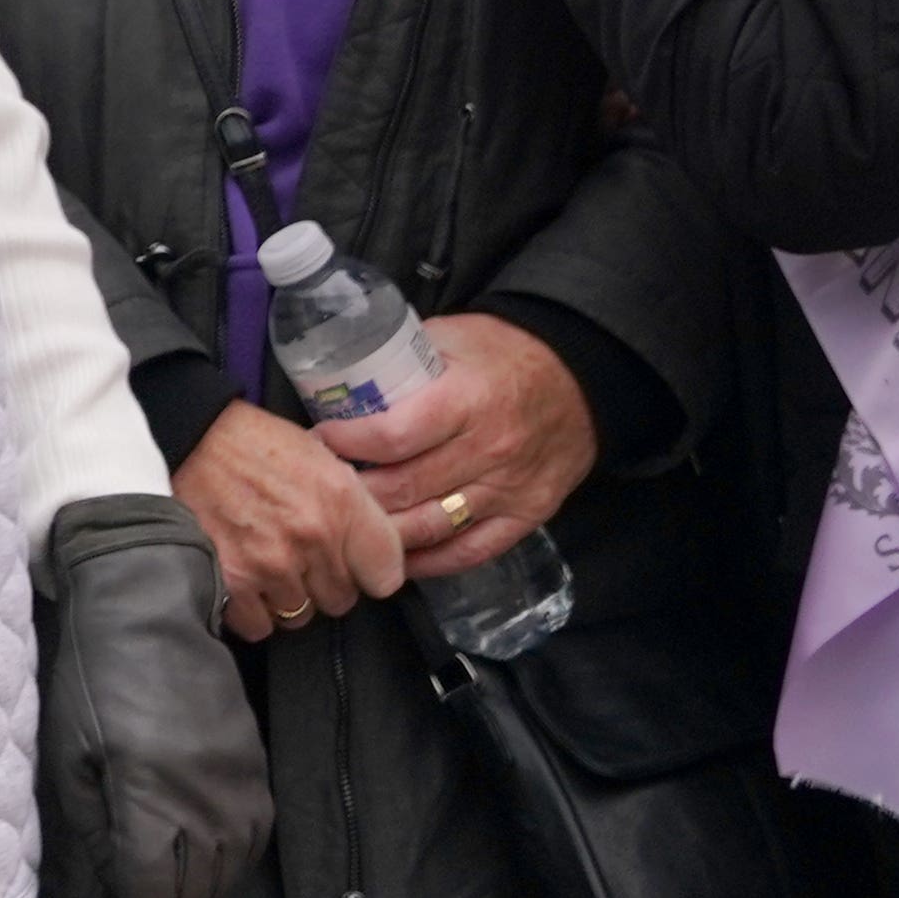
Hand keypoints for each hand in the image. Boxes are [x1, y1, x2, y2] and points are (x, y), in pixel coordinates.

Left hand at [35, 494, 272, 897]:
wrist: (150, 603)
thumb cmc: (91, 674)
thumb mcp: (67, 753)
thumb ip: (90, 826)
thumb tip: (116, 883)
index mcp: (149, 801)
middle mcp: (204, 803)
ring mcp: (238, 787)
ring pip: (226, 880)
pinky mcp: (255, 769)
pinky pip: (248, 845)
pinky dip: (225, 879)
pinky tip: (205, 891)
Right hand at [171, 399, 407, 642]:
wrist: (190, 438)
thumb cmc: (256, 444)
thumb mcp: (322, 457)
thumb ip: (354, 508)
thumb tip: (375, 553)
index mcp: (342, 500)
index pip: (386, 575)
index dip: (370, 572)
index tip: (356, 566)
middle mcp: (312, 536)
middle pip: (342, 600)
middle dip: (323, 582)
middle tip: (300, 555)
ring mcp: (272, 564)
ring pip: (300, 615)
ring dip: (287, 596)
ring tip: (267, 562)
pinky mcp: (232, 582)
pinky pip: (260, 625)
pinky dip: (252, 610)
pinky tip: (245, 578)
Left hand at [312, 309, 598, 580]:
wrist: (582, 378)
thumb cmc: (505, 352)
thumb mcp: (451, 336)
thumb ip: (402, 360)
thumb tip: (340, 379)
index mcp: (466, 398)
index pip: (394, 436)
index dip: (347, 445)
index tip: (317, 442)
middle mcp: (488, 449)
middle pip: (405, 488)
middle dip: (354, 494)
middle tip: (321, 491)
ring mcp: (509, 489)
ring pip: (432, 526)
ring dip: (383, 534)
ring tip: (348, 528)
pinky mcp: (525, 516)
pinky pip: (470, 552)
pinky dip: (429, 561)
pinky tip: (395, 559)